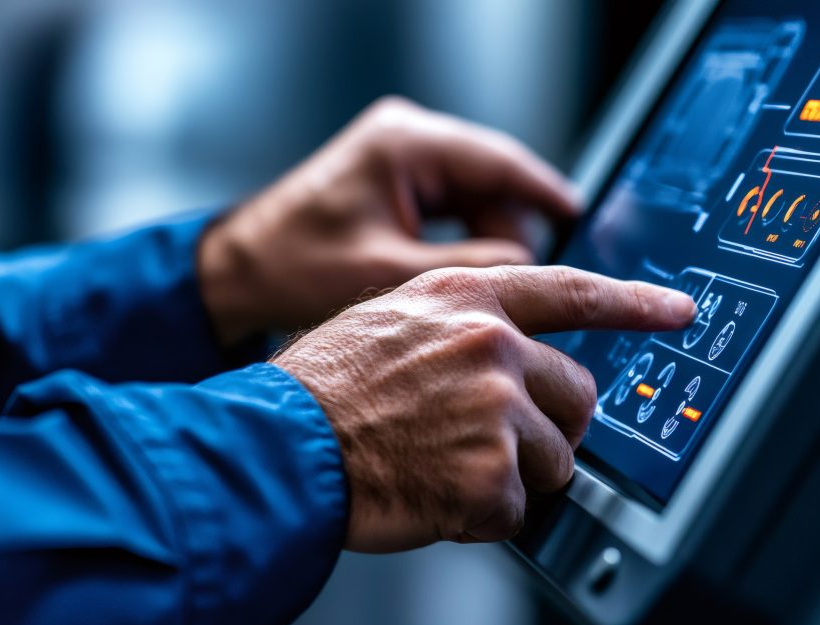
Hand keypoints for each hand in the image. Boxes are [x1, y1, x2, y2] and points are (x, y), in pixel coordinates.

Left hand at [199, 97, 578, 345]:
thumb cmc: (292, 266)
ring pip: (476, 197)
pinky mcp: (397, 185)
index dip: (547, 193)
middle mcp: (407, 141)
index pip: (501, 161)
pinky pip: (452, 208)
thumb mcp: (390, 275)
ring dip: (486, 239)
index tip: (580, 218)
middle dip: (510, 230)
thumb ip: (468, 269)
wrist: (239, 272)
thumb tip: (529, 271)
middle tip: (519, 284)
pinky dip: (464, 240)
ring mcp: (401, 161)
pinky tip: (459, 277)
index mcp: (405, 145)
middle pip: (492, 181)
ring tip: (476, 289)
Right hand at [273, 265, 695, 552]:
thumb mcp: (394, 322)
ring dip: (511, 474)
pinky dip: (481, 515)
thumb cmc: (326, 390)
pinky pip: (517, 508)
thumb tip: (519, 349)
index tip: (678, 308)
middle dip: (545, 427)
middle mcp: (490, 343)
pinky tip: (434, 493)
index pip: (572, 292)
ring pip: (555, 459)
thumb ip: (464, 326)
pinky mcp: (489, 469)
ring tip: (445, 464)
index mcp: (467, 300)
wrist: (280, 446)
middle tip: (485, 439)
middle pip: (576, 396)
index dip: (634, 302)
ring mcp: (494, 405)